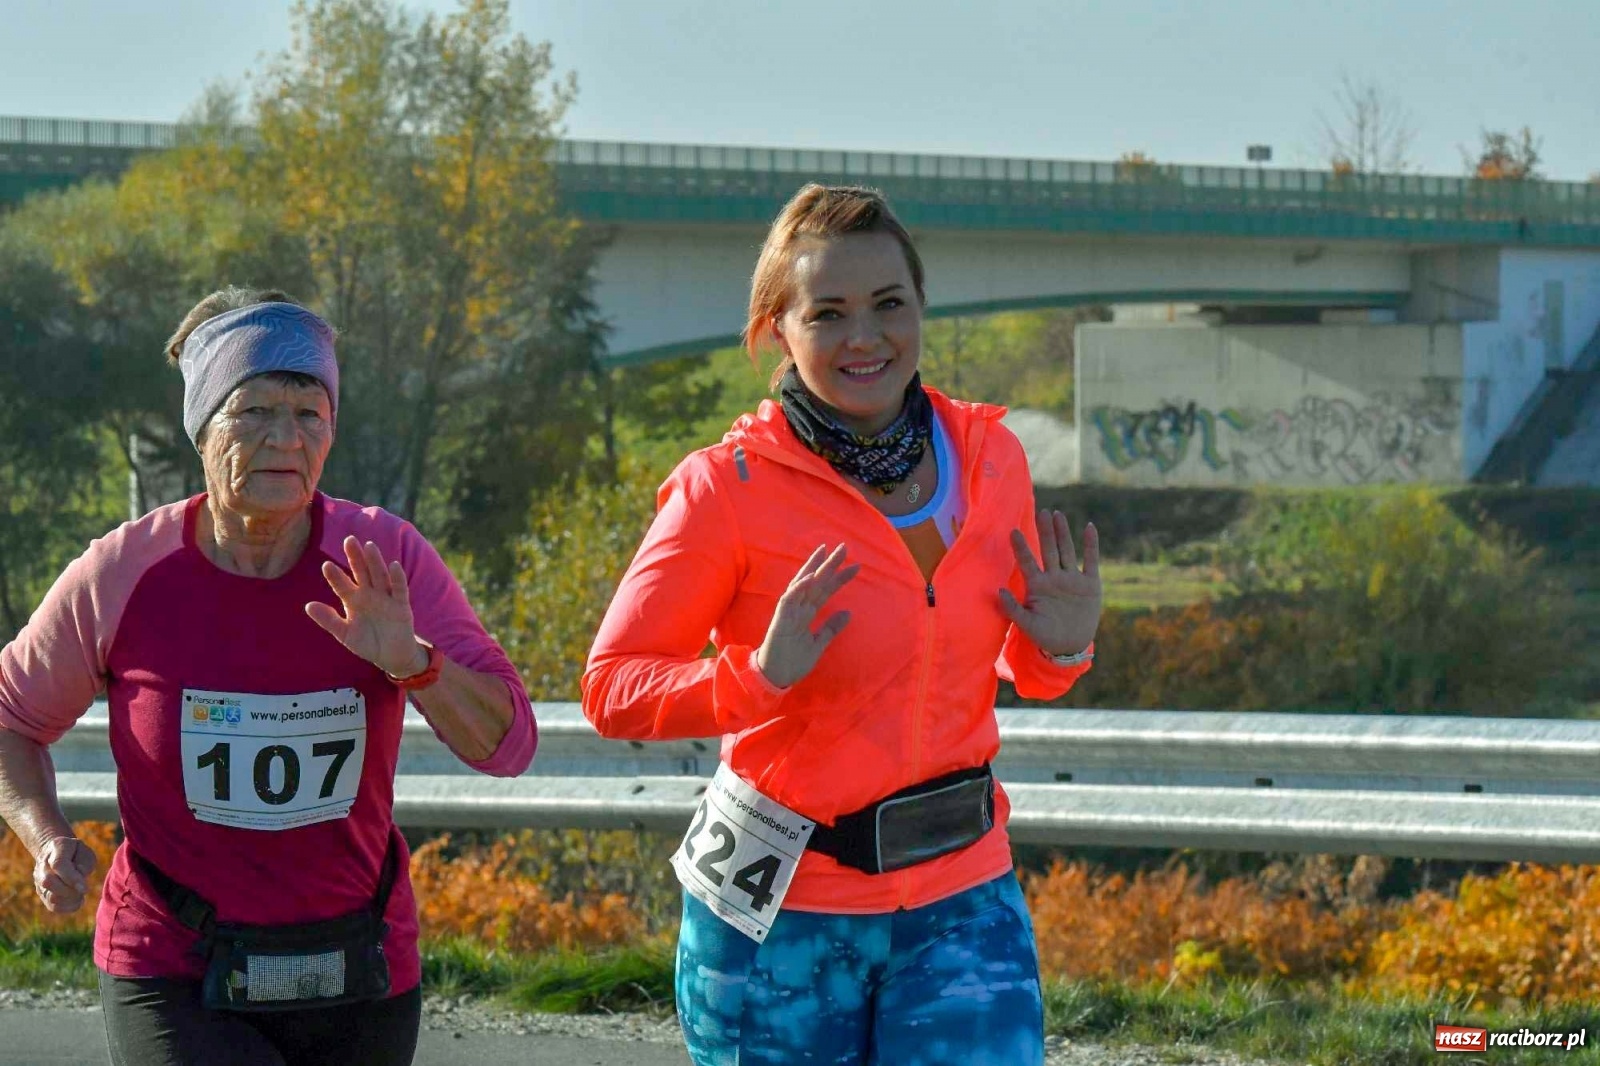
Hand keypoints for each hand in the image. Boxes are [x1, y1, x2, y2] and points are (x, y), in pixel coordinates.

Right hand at [35, 835, 96, 914]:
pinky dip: (67, 907)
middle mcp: (43, 864)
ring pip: (50, 896)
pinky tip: (76, 901)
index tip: (85, 889)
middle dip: (70, 890)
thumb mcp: (85, 852)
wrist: (58, 852)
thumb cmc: (77, 853)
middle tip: (83, 889)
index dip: (72, 878)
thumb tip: (79, 884)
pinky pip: (52, 906)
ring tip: (80, 894)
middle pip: (49, 881)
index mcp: (57, 847)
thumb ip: (84, 865)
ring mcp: (39, 879)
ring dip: (70, 899)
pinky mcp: (41, 892)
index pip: (59, 864)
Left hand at [306, 537, 425, 677]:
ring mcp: (385, 598)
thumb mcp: (345, 634)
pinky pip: (399, 589)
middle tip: (348, 539)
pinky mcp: (401, 605)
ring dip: (375, 561)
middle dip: (355, 557)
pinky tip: (393, 565)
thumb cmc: (367, 643)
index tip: (326, 565)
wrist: (391, 657)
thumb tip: (308, 605)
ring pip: (379, 576)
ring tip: (369, 546)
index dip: (335, 576)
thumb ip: (328, 620)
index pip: (342, 585)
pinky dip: (397, 577)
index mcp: (353, 600)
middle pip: (361, 572)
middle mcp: (369, 594)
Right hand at [755, 544, 860, 688]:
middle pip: (815, 582)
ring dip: (813, 568)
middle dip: (829, 564)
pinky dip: (799, 588)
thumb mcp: (818, 644)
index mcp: (806, 612)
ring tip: (826, 552)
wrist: (775, 678)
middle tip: (844, 547)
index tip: (856, 567)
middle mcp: (797, 608)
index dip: (839, 578)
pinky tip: (810, 577)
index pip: (825, 590)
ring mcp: (788, 612)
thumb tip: (849, 613)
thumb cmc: (793, 661)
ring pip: (801, 584)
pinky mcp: (780, 620)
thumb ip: (831, 628)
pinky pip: (789, 600)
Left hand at [999, 510, 1102, 657]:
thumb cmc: (1045, 636)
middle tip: (1042, 511)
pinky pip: (1090, 561)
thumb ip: (1013, 609)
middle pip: (1049, 550)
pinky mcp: (1090, 584)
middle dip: (1045, 532)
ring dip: (1063, 533)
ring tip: (1057, 514)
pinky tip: (1089, 527)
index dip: (1021, 547)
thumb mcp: (1027, 625)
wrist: (1070, 645)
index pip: (1027, 562)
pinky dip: (1090, 545)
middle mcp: (1054, 578)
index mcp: (1037, 586)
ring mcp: (1072, 579)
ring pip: (1067, 551)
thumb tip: (999, 591)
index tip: (1012, 531)